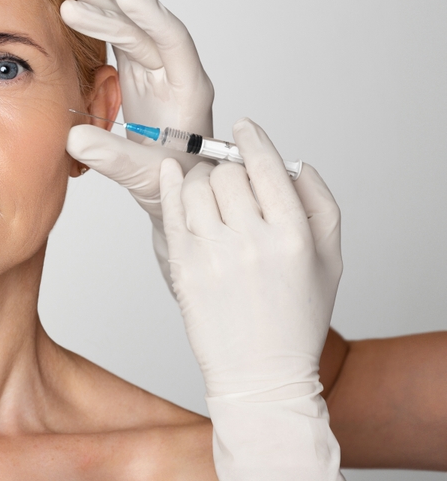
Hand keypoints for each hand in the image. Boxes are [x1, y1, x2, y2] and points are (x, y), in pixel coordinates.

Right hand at [63, 0, 213, 285]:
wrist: (177, 194)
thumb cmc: (173, 187)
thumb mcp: (146, 177)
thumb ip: (114, 157)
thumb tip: (74, 138)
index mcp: (190, 92)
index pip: (173, 42)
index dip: (149, 16)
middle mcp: (174, 75)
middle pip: (145, 32)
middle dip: (112, 10)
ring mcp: (155, 74)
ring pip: (131, 30)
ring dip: (106, 5)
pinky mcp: (137, 77)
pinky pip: (121, 40)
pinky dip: (106, 16)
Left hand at [160, 118, 342, 479]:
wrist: (261, 372)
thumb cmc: (296, 317)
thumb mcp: (330, 262)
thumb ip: (319, 205)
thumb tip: (296, 163)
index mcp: (293, 235)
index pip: (267, 167)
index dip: (253, 140)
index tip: (244, 127)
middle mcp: (253, 240)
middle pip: (229, 174)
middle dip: (228, 170)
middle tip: (229, 181)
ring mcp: (214, 253)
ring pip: (196, 187)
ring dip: (201, 181)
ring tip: (209, 196)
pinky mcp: (183, 266)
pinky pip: (171, 210)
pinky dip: (169, 185)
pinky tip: (171, 174)